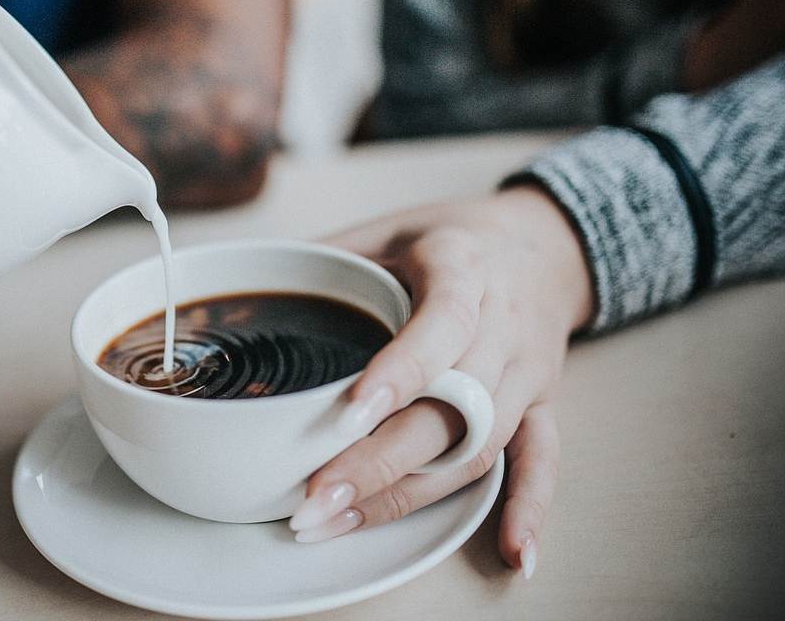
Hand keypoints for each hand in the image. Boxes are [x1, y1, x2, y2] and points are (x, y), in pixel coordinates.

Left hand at [288, 186, 594, 578]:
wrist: (541, 243)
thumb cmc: (450, 239)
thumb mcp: (386, 228)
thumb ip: (326, 258)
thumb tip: (242, 287)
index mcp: (464, 269)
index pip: (442, 324)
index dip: (400, 371)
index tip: (350, 413)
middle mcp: (503, 325)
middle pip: (452, 405)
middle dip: (379, 459)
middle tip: (314, 496)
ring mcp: (527, 371)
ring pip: (480, 444)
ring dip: (411, 493)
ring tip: (341, 521)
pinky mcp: (543, 404)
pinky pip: (543, 459)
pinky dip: (530, 509)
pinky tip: (512, 555)